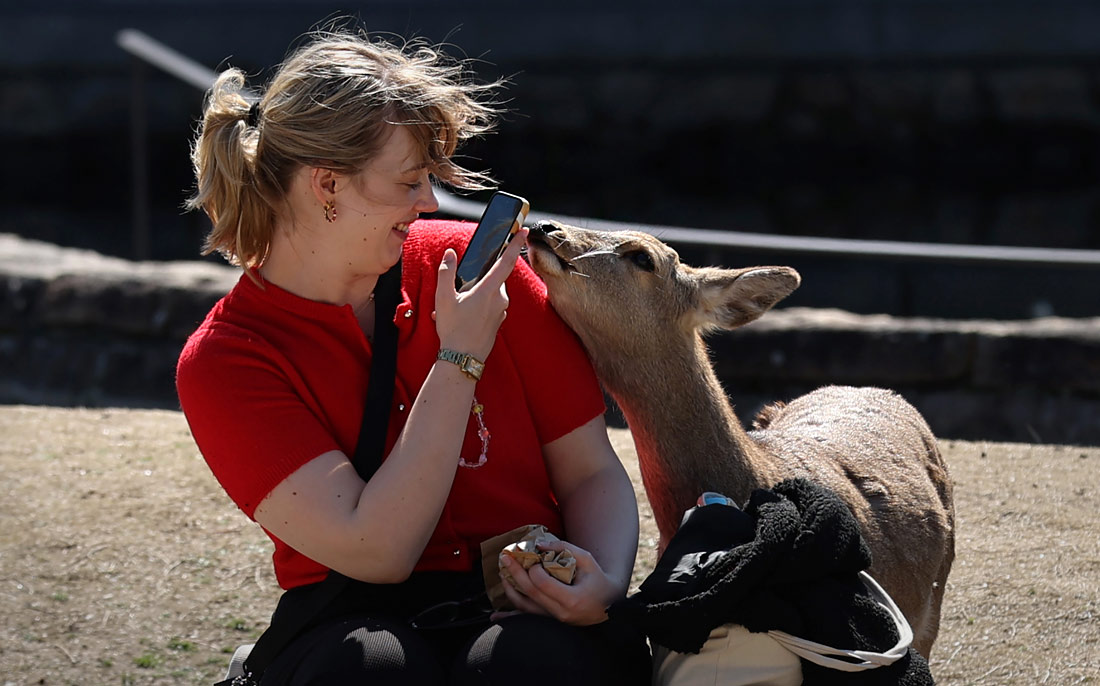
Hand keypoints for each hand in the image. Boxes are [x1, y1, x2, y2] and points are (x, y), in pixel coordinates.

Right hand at [434, 227, 528, 360]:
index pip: (506, 261)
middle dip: (479, 279)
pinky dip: (479, 306)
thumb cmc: (453, 329)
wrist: (462, 358)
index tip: (524, 231)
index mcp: (489, 290)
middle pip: (494, 277)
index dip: (515, 244)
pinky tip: (463, 316)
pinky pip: (491, 306)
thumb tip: (450, 254)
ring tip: (457, 307)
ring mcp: (501, 311)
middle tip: (460, 291)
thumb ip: (447, 273)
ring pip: (492, 292)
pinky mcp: (499, 321)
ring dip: (477, 294)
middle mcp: (500, 299)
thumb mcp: (443, 298)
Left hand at [493, 539, 621, 625]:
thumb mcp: (587, 560)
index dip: (533, 569)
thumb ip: (564, 549)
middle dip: (515, 573)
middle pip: (530, 593)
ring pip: (525, 608)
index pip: (543, 584)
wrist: (609, 608)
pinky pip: (526, 620)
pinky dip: (509, 617)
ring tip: (502, 574)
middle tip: (505, 557)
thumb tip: (539, 544)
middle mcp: (561, 613)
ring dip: (510, 590)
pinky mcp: (549, 623)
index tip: (531, 557)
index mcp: (572, 599)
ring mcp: (554, 621)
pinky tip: (495, 616)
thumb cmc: (598, 581)